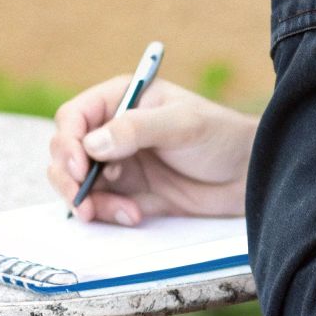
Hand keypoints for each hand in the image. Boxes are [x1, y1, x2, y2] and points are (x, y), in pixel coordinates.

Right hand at [47, 77, 257, 224]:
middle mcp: (112, 131)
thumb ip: (136, 129)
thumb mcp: (182, 124)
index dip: (68, 141)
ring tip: (120, 212)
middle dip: (69, 177)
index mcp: (120, 100)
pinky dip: (109, 213)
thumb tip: (91, 144)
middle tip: (83, 199)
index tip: (81, 166)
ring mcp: (118, 163)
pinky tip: (135, 215)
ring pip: (77, 182)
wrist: (249, 176)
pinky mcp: (128, 193)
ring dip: (88, 201)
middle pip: (65, 152)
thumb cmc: (220, 136)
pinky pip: (100, 205)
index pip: (74, 117)